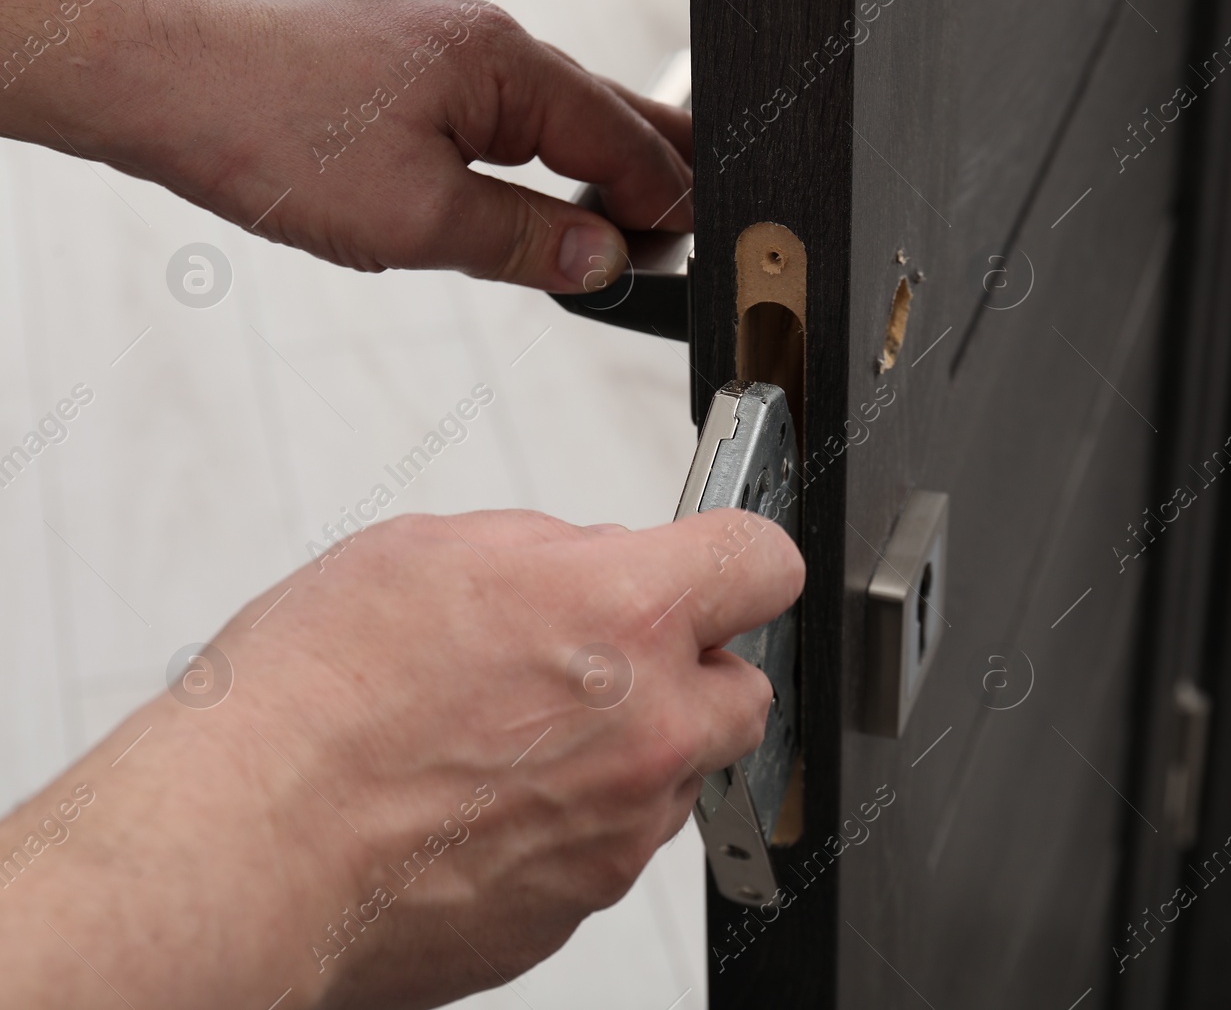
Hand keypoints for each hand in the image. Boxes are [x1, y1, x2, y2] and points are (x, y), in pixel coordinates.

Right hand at [0, 508, 801, 1009]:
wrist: (244, 849)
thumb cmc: (310, 703)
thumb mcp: (431, 552)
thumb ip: (556, 552)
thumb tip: (604, 565)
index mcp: (623, 616)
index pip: (761, 564)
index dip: (738, 557)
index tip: (723, 564)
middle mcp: (648, 729)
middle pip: (743, 689)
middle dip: (691, 671)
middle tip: (604, 664)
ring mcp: (619, 830)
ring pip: (678, 774)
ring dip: (631, 751)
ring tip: (513, 740)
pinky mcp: (580, 903)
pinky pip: (612, 845)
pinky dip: (574, 821)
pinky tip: (485, 803)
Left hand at [7, 0, 691, 292]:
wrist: (160, 82)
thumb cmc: (272, 135)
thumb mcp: (421, 219)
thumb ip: (527, 241)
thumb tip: (600, 259)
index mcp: (503, 64)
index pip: (619, 137)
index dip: (664, 199)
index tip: (691, 244)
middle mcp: (479, 35)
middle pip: (599, 107)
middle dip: (648, 166)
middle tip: (691, 218)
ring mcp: (437, 36)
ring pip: (546, 104)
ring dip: (589, 156)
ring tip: (623, 209)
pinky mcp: (400, 52)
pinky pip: (495, 99)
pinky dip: (532, 142)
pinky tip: (531, 175)